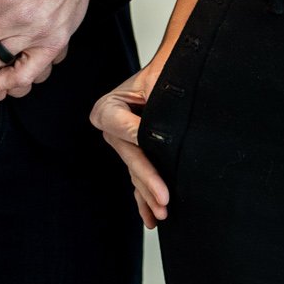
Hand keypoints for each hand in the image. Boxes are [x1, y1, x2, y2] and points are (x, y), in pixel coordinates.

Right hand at [91, 67, 169, 228]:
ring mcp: (120, 143)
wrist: (175, 66)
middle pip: (131, 157)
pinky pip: (137, 178)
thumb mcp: (159, 88)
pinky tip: (151, 217)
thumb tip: (155, 138)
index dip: (142, 146)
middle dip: (148, 181)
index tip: (160, 154)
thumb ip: (153, 113)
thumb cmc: (167, 73)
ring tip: (162, 213)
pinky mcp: (133, 153)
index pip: (126, 131)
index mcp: (108, 108)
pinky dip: (144, 198)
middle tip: (164, 200)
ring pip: (135, 172)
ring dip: (148, 195)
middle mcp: (109, 127)